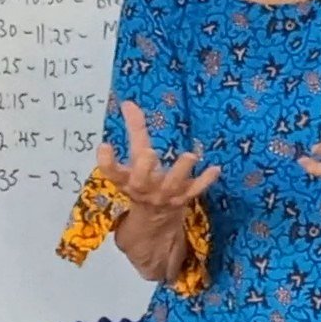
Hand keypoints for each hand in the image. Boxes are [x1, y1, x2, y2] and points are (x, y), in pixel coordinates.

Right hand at [98, 100, 218, 281]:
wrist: (155, 219)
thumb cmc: (144, 180)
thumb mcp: (134, 159)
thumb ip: (135, 131)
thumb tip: (129, 102)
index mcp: (127, 180)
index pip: (112, 172)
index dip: (106, 161)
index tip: (105, 145)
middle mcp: (144, 189)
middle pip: (141, 180)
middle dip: (144, 167)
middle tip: (149, 152)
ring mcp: (165, 196)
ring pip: (171, 185)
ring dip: (180, 171)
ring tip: (190, 156)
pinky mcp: (183, 198)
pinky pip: (195, 191)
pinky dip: (205, 180)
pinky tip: (215, 168)